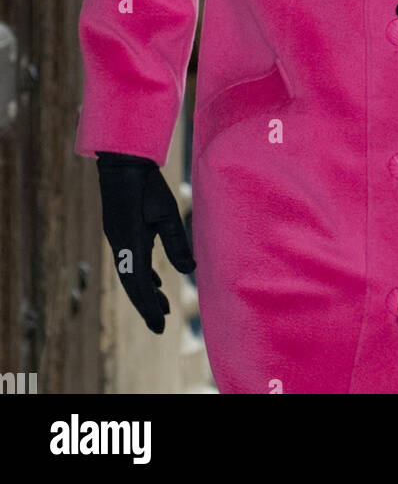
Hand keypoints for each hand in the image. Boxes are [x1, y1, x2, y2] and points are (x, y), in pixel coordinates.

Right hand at [95, 151, 195, 333]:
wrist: (123, 162)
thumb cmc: (147, 184)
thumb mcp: (166, 212)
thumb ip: (176, 242)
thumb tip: (190, 270)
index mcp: (130, 242)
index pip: (138, 284)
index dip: (149, 306)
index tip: (160, 325)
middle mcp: (120, 245)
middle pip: (132, 284)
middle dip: (146, 304)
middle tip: (160, 323)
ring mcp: (118, 239)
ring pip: (131, 273)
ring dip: (146, 290)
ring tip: (163, 304)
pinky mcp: (120, 232)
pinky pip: (131, 261)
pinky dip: (143, 274)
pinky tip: (155, 281)